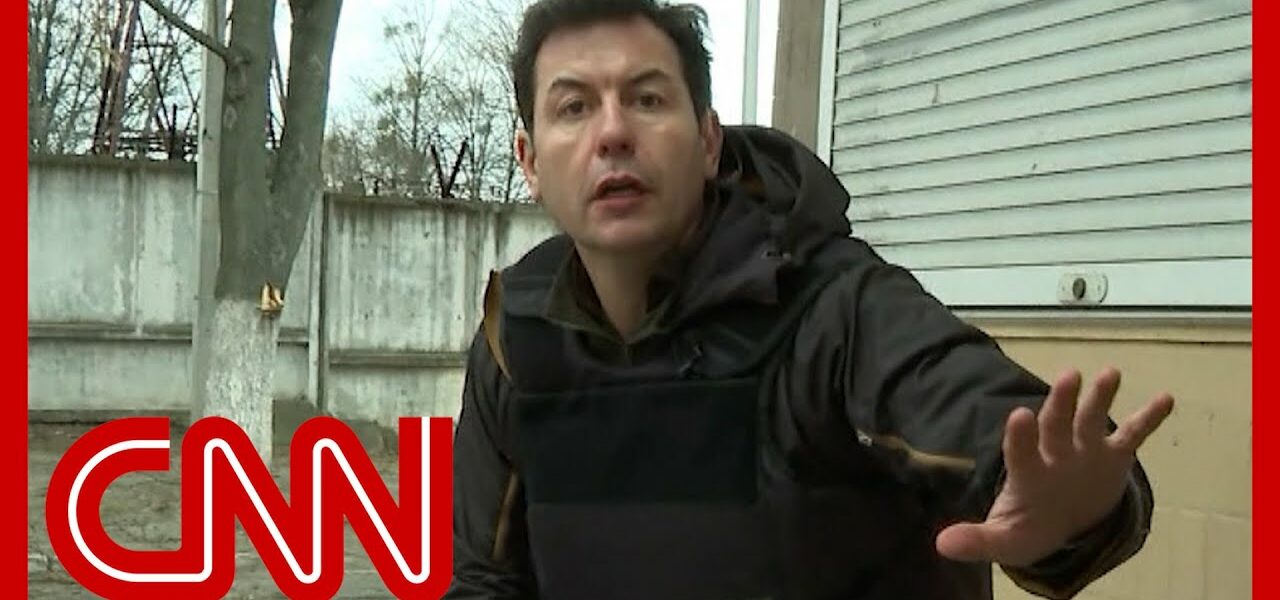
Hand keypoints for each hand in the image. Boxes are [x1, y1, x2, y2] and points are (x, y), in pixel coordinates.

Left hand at [935, 368, 1173, 566]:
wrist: (1060, 523)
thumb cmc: (1029, 526)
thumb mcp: (1005, 540)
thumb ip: (978, 540)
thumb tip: (942, 545)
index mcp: (1028, 472)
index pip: (1021, 450)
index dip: (1020, 436)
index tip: (1019, 414)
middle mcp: (1055, 453)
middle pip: (1056, 424)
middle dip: (1061, 403)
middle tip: (1068, 377)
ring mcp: (1085, 451)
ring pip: (1092, 419)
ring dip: (1099, 398)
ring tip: (1109, 374)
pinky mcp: (1113, 456)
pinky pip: (1133, 434)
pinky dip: (1149, 418)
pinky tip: (1165, 398)